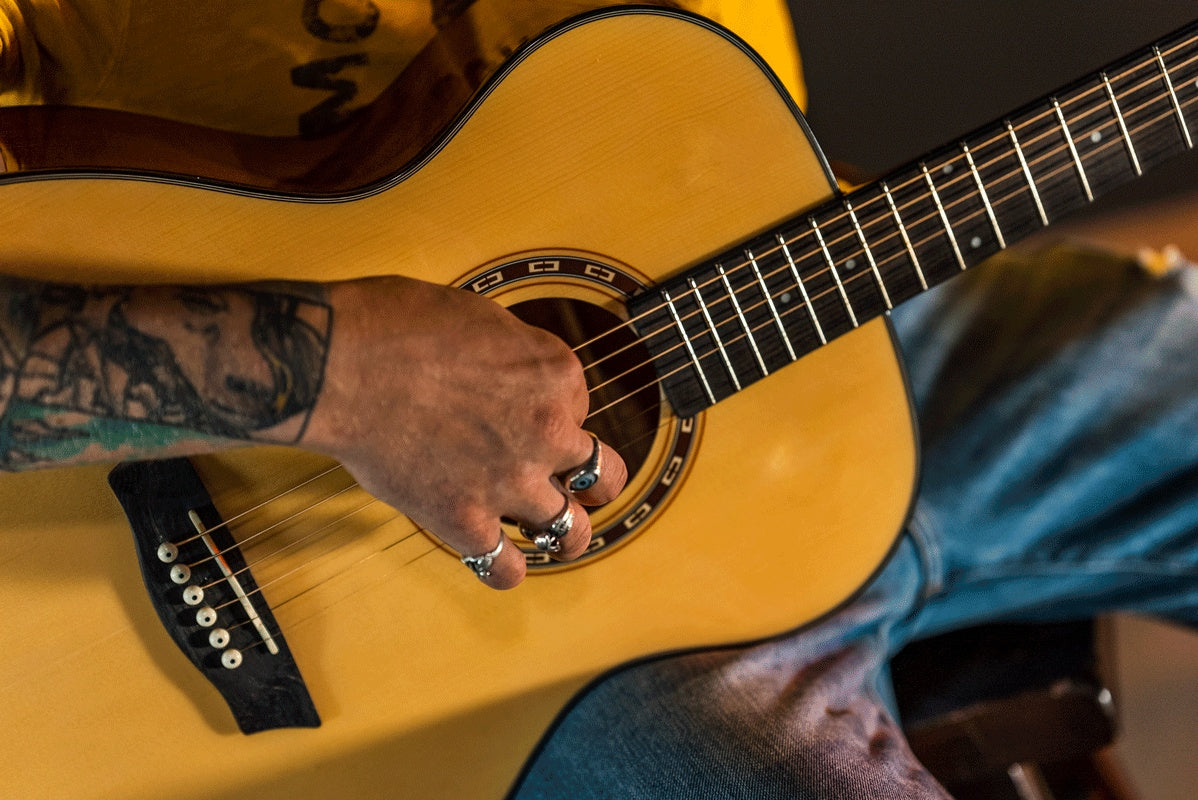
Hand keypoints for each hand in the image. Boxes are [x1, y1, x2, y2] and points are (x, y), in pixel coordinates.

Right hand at [302, 276, 626, 588]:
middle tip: (574, 483)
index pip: (578, 405)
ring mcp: (512, 480)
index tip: (519, 411)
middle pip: (601, 470)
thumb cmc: (393, 326)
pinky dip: (504, 570)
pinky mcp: (465, 520)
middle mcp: (548, 429)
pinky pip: (505, 567)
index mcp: (556, 372)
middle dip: (592, 479)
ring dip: (567, 534)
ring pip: (572, 530)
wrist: (339, 364)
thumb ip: (511, 353)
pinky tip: (496, 559)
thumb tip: (510, 373)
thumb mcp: (478, 314)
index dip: (550, 410)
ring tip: (555, 535)